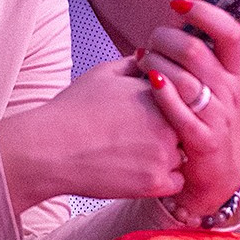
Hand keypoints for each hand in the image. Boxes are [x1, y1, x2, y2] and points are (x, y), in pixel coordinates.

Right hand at [0, 58, 183, 208]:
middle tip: (147, 133)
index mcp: (160, 90)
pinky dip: (165, 178)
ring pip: (186, 153)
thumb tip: (152, 57)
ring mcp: (164, 153)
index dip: (173, 103)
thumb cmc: (72, 110)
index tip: (155, 110)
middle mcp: (168, 120)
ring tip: (139, 152)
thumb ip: (135, 64)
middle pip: (190, 124)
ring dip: (172, 154)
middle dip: (175, 128)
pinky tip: (141, 169)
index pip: (187, 94)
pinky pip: (177, 181)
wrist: (49, 148)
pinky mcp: (155, 182)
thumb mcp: (104, 74)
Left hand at [137, 0, 239, 219]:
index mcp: (236, 74)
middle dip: (165, 39)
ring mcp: (220, 118)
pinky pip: (180, 112)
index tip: (178, 4)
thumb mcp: (216, 89)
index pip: (230, 32)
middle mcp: (232, 93)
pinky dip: (162, 93)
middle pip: (197, 51)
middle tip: (149, 43)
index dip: (205, 12)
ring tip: (142, 65)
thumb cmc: (208, 125)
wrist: (217, 181)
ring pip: (185, 78)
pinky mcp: (204, 142)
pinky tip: (148, 84)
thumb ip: (203, 57)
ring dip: (156, 64)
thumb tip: (181, 14)